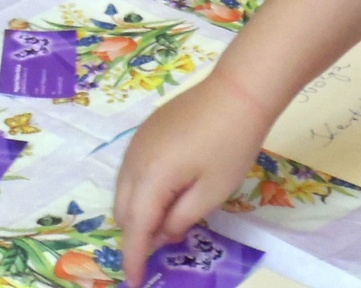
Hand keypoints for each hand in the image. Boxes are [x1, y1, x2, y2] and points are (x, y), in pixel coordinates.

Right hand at [115, 69, 275, 286]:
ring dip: (139, 211)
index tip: (134, 282)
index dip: (133, 258)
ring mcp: (137, 143)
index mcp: (150, 178)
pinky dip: (142, 190)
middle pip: (122, 210)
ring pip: (124, 190)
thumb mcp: (212, 192)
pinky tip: (170, 191)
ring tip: (171, 219)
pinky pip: (133, 171)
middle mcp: (134, 160)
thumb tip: (161, 234)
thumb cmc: (230, 145)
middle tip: (166, 245)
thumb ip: (181, 218)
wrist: (237, 91)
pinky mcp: (146, 131)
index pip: (134, 228)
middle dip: (137, 234)